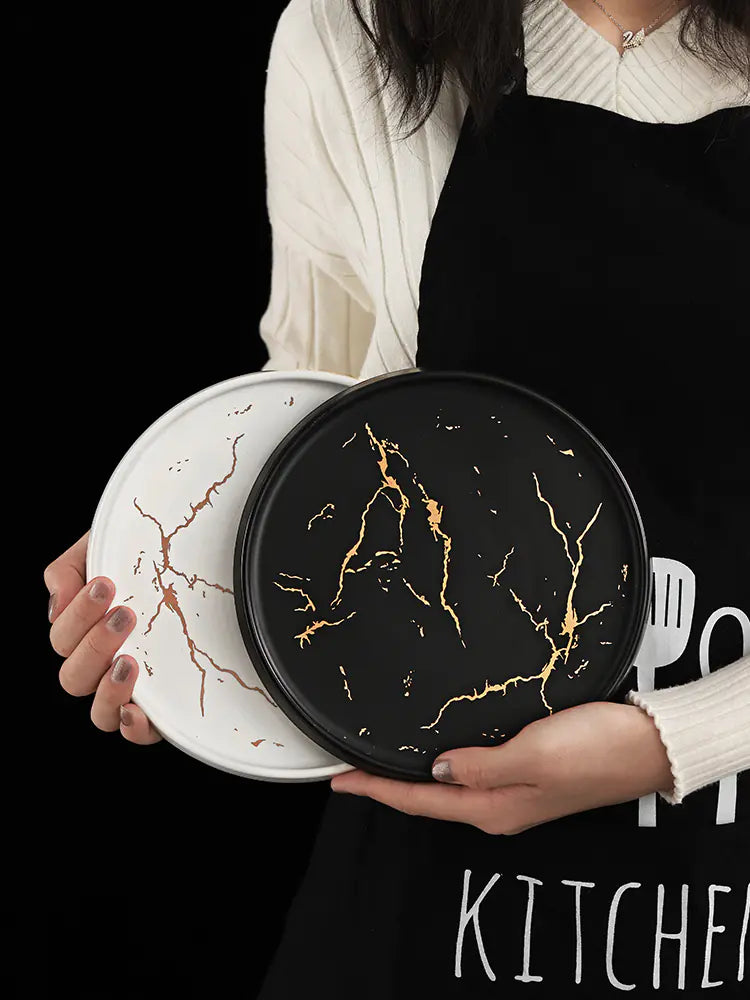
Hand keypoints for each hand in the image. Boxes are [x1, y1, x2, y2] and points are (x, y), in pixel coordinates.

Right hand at [45, 530, 160, 744]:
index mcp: (85, 631)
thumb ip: (70, 568)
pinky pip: (138, 732)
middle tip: (124, 615)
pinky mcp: (162, 706)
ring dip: (107, 689)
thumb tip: (58, 601)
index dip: (77, 617)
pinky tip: (138, 710)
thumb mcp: (107, 548)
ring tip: (129, 660)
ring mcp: (132, 687)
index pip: (63, 638)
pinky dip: (132, 727)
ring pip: (98, 712)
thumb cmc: (148, 554)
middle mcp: (104, 664)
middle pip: (73, 677)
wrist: (195, 550)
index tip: (105, 586)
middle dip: (94, 646)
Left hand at [330, 701, 673, 833]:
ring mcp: (514, 792)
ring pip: (447, 786)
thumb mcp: (534, 756)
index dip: (376, 789)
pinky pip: (471, 772)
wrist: (649, 747)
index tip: (339, 779)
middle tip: (348, 769)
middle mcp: (498, 806)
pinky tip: (438, 751)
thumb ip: (481, 766)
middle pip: (428, 798)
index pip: (420, 799)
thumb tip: (436, 768)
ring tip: (380, 762)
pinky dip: (444, 765)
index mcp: (493, 807)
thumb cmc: (596, 749)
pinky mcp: (529, 773)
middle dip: (385, 785)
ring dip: (412, 776)